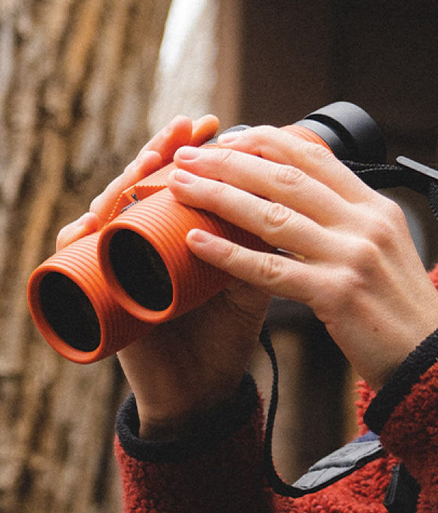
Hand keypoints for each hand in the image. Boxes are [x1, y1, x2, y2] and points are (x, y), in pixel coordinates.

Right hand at [58, 115, 271, 438]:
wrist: (204, 388)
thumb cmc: (227, 330)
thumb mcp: (253, 282)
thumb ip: (264, 246)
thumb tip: (290, 201)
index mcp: (184, 232)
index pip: (184, 180)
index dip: (196, 151)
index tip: (218, 124)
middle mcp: (146, 241)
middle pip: (142, 185)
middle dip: (162, 152)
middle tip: (184, 128)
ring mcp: (120, 264)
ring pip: (108, 211)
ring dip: (123, 185)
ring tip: (147, 166)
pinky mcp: (97, 297)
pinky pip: (73, 263)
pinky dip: (77, 241)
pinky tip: (88, 225)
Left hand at [165, 125, 437, 391]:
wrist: (433, 358)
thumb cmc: (402, 309)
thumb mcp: (387, 250)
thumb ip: (351, 222)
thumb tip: (306, 201)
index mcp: (377, 208)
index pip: (316, 157)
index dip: (266, 141)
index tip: (229, 139)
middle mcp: (366, 223)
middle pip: (286, 177)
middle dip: (231, 161)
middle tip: (188, 155)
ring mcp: (352, 256)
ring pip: (272, 216)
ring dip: (218, 197)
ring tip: (180, 187)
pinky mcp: (337, 294)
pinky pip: (270, 269)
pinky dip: (228, 254)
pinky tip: (195, 242)